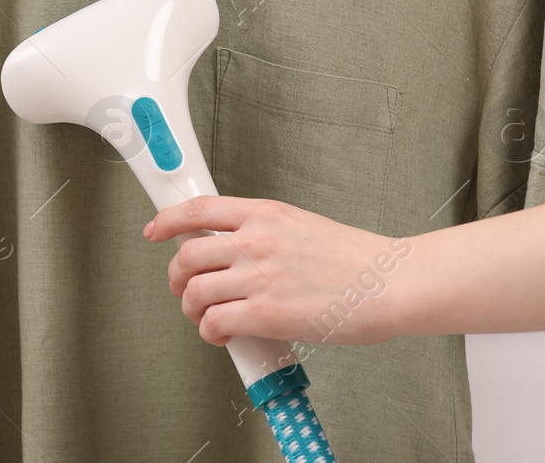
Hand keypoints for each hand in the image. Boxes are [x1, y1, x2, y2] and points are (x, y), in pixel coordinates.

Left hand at [143, 195, 413, 346]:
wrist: (389, 283)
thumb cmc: (355, 260)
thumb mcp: (301, 225)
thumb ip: (263, 232)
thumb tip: (231, 248)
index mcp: (264, 213)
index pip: (198, 209)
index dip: (167, 222)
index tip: (154, 232)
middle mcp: (254, 240)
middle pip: (187, 255)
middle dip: (175, 276)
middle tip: (182, 289)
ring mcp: (258, 276)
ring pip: (195, 291)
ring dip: (192, 309)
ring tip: (204, 316)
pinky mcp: (266, 313)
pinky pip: (215, 322)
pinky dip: (210, 332)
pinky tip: (222, 334)